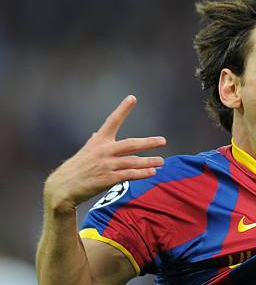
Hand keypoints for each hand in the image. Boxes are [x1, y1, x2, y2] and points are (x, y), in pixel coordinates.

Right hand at [44, 95, 165, 212]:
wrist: (63, 187)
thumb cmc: (76, 168)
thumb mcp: (85, 151)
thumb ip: (95, 141)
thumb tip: (97, 132)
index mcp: (98, 140)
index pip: (112, 121)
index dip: (123, 109)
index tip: (132, 98)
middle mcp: (104, 150)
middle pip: (131, 144)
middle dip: (148, 142)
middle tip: (162, 141)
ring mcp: (107, 165)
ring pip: (133, 162)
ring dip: (149, 162)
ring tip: (161, 162)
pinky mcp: (108, 178)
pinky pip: (129, 175)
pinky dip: (142, 174)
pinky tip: (151, 172)